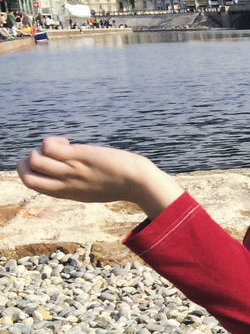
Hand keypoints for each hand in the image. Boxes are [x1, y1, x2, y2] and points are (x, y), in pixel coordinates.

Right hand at [18, 137, 182, 218]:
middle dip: (26, 161)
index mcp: (66, 193)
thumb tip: (74, 169)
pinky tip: (68, 142)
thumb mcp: (93, 189)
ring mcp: (71, 171)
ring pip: (35, 160)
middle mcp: (65, 185)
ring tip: (62, 147)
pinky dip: (52, 141)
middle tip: (48, 155)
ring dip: (40, 148)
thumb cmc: (123, 184)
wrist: (139, 183)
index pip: (32, 185)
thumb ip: (78, 183)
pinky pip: (49, 148)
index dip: (31, 171)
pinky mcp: (79, 157)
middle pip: (26, 176)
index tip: (50, 164)